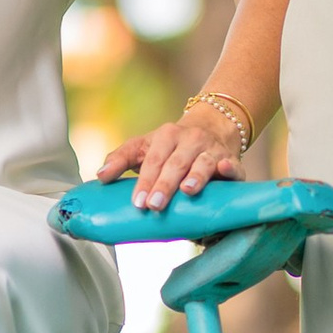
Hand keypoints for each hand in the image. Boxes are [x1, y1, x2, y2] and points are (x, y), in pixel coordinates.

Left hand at [100, 114, 245, 206]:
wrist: (212, 126)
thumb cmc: (170, 146)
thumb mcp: (144, 147)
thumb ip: (121, 159)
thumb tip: (100, 176)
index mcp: (166, 136)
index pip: (153, 160)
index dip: (145, 181)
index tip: (138, 202)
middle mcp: (190, 140)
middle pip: (176, 163)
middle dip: (165, 184)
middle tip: (154, 205)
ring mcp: (212, 149)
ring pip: (203, 162)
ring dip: (196, 176)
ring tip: (188, 191)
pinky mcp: (230, 160)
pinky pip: (233, 165)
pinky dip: (230, 168)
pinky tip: (225, 170)